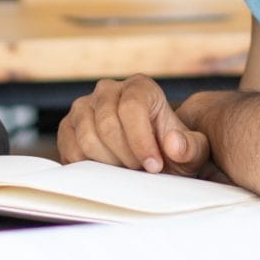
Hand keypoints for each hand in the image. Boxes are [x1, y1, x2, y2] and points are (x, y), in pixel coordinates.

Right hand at [58, 76, 210, 174]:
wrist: (150, 159)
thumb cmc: (171, 152)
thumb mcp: (192, 153)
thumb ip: (190, 148)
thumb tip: (172, 143)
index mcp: (140, 87)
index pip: (132, 107)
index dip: (141, 141)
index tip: (154, 167)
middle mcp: (108, 90)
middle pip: (107, 124)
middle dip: (126, 156)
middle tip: (140, 172)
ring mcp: (84, 106)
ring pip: (87, 138)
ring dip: (108, 163)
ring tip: (126, 170)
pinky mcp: (68, 127)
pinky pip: (70, 149)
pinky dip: (88, 167)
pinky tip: (107, 171)